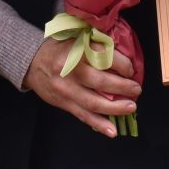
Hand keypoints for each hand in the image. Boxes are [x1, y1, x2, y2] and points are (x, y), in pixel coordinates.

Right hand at [24, 34, 140, 137]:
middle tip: (136, 89)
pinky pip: (84, 116)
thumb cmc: (59, 49)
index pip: (104, 57)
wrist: (32, 63)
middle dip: (123, 87)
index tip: (131, 69)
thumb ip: (96, 43)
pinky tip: (112, 130)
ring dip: (115, 108)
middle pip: (101, 81)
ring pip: (94, 102)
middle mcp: (71, 70)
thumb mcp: (76, 37)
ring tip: (131, 107)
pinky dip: (99, 124)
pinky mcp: (64, 104)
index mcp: (76, 50)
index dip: (122, 64)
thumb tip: (123, 52)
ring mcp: (66, 89)